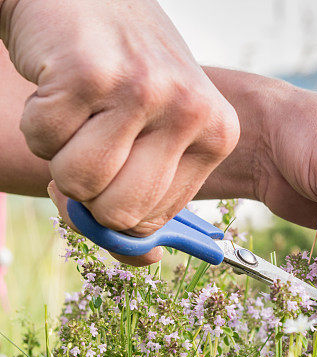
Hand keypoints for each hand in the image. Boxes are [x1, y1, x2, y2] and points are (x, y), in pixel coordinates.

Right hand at [0, 0, 239, 264]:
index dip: (112, 206)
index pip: (154, 219)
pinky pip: (43, 138)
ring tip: (79, 112)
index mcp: (217, 135)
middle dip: (85, 188)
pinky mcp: (93, 72)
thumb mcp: (155, 133)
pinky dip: (37, 119)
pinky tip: (61, 85)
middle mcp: (192, 113)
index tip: (109, 170)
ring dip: (59, 153)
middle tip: (89, 142)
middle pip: (120, 210)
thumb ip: (148, 198)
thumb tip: (145, 261)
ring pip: (80, 181)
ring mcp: (145, 90)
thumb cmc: (123, 73)